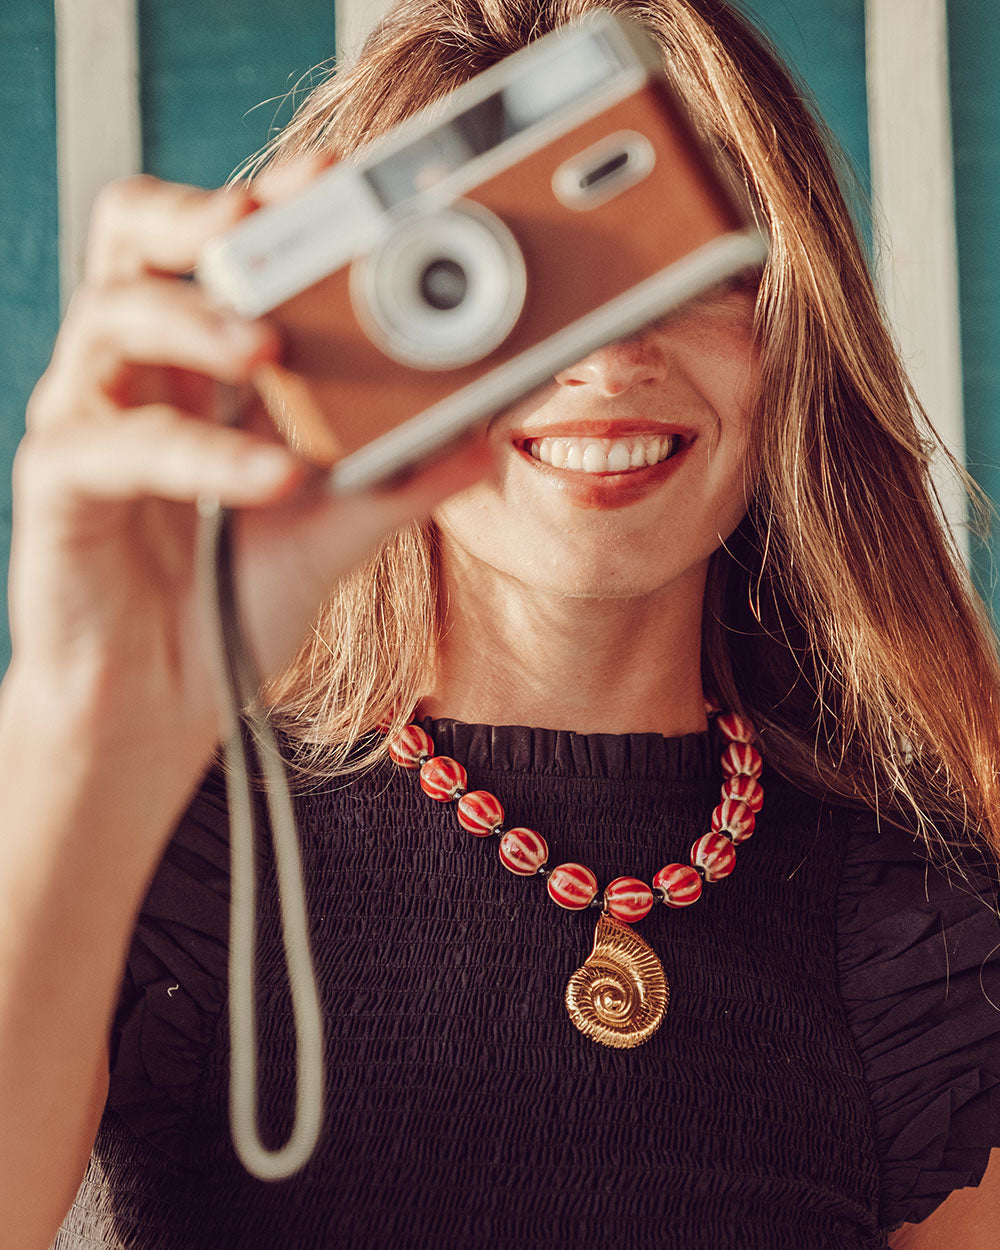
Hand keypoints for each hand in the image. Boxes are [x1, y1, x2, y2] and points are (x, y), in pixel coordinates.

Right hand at [10, 163, 489, 758]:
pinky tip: (274, 477)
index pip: (219, 244)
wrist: (163, 698)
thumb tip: (489, 436)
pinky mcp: (59, 487)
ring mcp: (88, 419)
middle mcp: (138, 371)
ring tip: (272, 346)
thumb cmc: (234, 599)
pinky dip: (200, 454)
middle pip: (131, 234)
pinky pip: (115, 447)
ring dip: (195, 319)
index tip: (345, 182)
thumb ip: (401, 479)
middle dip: (201, 212)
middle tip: (270, 220)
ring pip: (110, 318)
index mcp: (199, 363)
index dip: (273, 202)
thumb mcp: (335, 530)